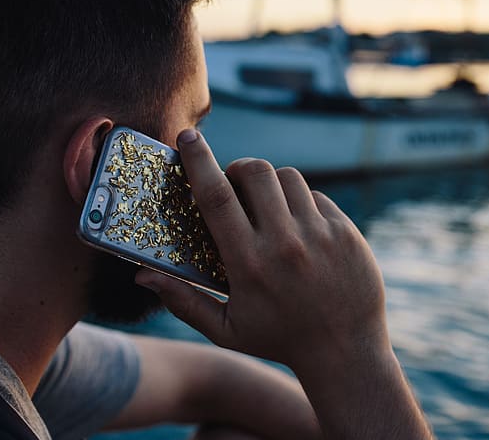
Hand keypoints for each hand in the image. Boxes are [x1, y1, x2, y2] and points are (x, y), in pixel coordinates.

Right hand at [135, 129, 388, 373]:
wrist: (347, 352)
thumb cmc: (280, 340)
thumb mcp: (226, 330)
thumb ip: (183, 300)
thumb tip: (141, 274)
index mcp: (248, 264)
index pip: (216, 196)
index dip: (198, 161)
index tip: (188, 137)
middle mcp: (285, 243)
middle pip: (255, 172)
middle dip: (238, 168)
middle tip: (234, 184)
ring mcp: (319, 234)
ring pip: (288, 178)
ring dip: (270, 184)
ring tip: (266, 207)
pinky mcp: (346, 231)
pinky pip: (317, 197)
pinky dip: (301, 204)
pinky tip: (298, 228)